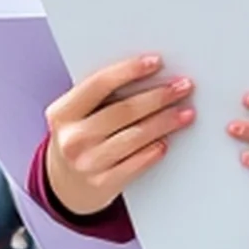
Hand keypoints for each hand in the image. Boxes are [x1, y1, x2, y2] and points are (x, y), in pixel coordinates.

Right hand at [43, 54, 194, 218]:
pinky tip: (167, 141)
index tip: (157, 61)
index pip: (99, 84)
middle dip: (158, 96)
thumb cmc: (78, 140)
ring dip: (165, 122)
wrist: (65, 187)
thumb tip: (149, 74)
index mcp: (62, 113)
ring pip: (134, 136)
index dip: (129, 70)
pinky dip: (154, 150)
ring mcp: (87, 164)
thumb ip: (100, 97)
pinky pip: (136, 164)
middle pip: (123, 110)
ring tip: (186, 112)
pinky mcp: (103, 184)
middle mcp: (72, 139)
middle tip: (183, 86)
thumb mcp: (75, 116)